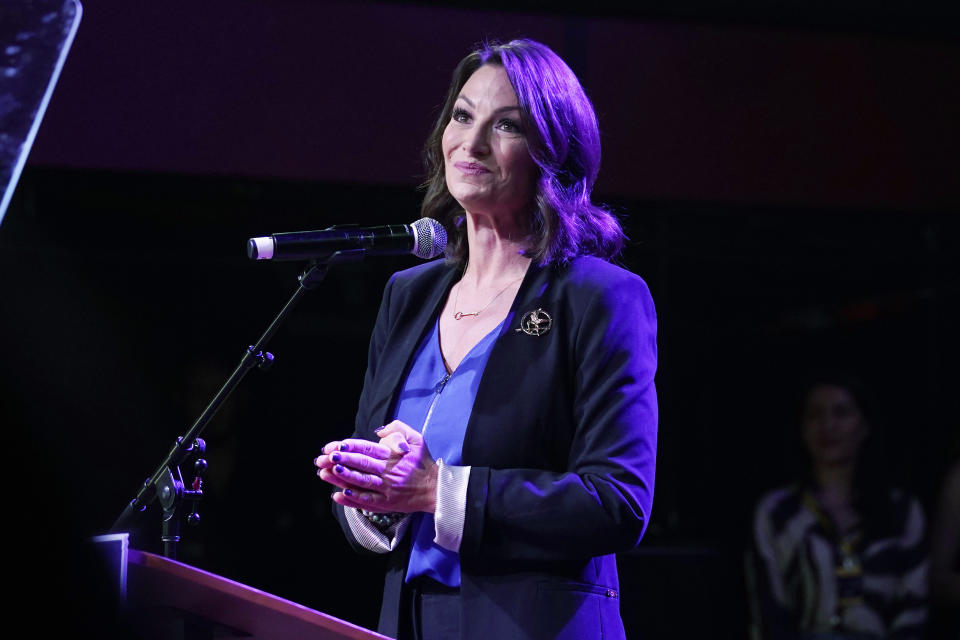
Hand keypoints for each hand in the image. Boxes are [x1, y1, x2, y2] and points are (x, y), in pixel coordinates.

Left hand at [314, 421, 437, 513]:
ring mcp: (387, 488)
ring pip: (363, 482)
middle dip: (343, 460)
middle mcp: (389, 471)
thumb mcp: (415, 439)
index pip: (369, 449)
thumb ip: (398, 429)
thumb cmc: (422, 462)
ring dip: (344, 477)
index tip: (336, 445)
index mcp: (394, 455)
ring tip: (327, 472)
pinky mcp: (387, 503)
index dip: (352, 446)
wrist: (435, 488)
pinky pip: (368, 501)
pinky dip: (353, 499)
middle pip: (363, 464)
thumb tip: (379, 431)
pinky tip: (339, 494)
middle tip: (326, 457)